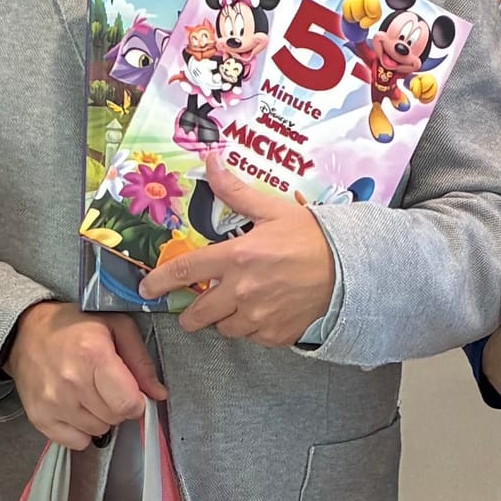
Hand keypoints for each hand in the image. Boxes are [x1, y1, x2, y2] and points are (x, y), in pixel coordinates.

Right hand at [5, 303, 165, 450]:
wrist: (27, 331)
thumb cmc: (75, 326)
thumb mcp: (116, 327)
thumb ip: (141, 362)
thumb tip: (159, 395)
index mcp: (93, 354)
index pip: (128, 403)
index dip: (136, 400)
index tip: (129, 390)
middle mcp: (71, 381)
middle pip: (114, 418)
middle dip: (117, 406)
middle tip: (105, 386)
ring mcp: (53, 402)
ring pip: (97, 431)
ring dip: (99, 417)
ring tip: (88, 393)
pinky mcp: (39, 416)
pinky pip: (76, 442)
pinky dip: (81, 431)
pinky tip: (76, 408)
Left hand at [139, 164, 335, 345]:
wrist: (353, 271)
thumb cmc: (313, 237)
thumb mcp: (274, 210)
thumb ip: (236, 193)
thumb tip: (211, 163)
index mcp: (237, 257)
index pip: (185, 271)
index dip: (160, 281)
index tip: (148, 288)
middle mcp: (242, 291)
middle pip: (197, 313)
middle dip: (191, 312)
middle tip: (196, 306)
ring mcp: (259, 317)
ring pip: (223, 328)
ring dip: (223, 319)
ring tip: (238, 305)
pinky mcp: (275, 335)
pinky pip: (251, 337)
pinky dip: (251, 328)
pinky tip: (264, 311)